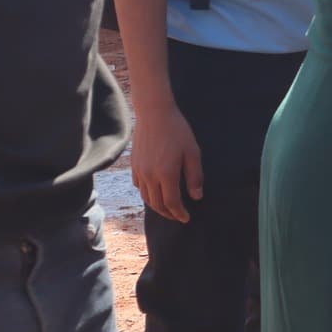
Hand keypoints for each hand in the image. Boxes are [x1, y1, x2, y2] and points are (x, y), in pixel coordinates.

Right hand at [131, 102, 203, 222]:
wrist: (154, 114)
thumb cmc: (177, 131)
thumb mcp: (192, 152)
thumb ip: (195, 176)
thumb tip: (196, 196)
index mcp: (166, 174)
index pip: (172, 203)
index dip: (179, 214)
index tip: (186, 218)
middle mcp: (150, 176)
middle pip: (157, 204)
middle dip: (169, 214)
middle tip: (178, 217)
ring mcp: (140, 171)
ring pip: (146, 198)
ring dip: (157, 207)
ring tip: (168, 209)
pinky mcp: (134, 165)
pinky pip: (139, 187)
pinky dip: (147, 195)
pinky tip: (155, 193)